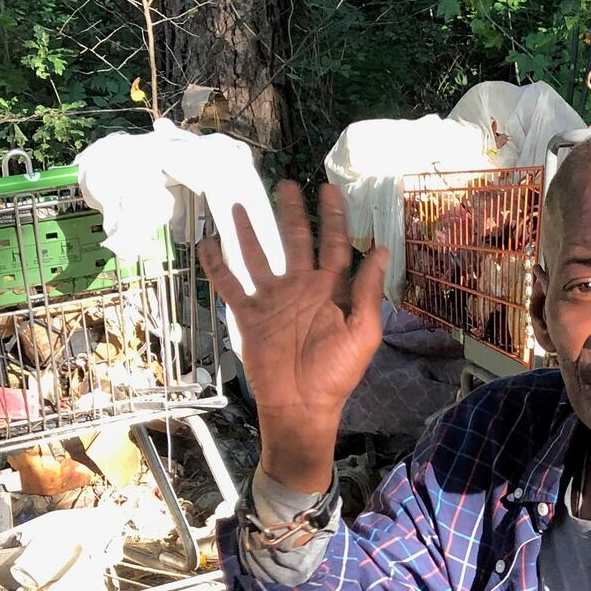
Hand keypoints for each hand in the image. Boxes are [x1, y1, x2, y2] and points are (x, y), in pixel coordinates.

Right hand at [199, 181, 385, 491]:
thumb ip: (369, 291)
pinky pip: (231, 285)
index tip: (329, 190)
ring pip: (258, 255)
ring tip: (238, 204)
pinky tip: (208, 244)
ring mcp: (273, 300)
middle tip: (286, 185)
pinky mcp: (250, 315)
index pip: (334, 244)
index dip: (334, 217)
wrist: (300, 405)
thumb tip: (382, 249)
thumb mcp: (362, 332)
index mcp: (331, 290)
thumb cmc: (336, 374)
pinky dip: (217, 266)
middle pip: (295, 241)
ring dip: (248, 231)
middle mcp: (301, 288)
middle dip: (291, 213)